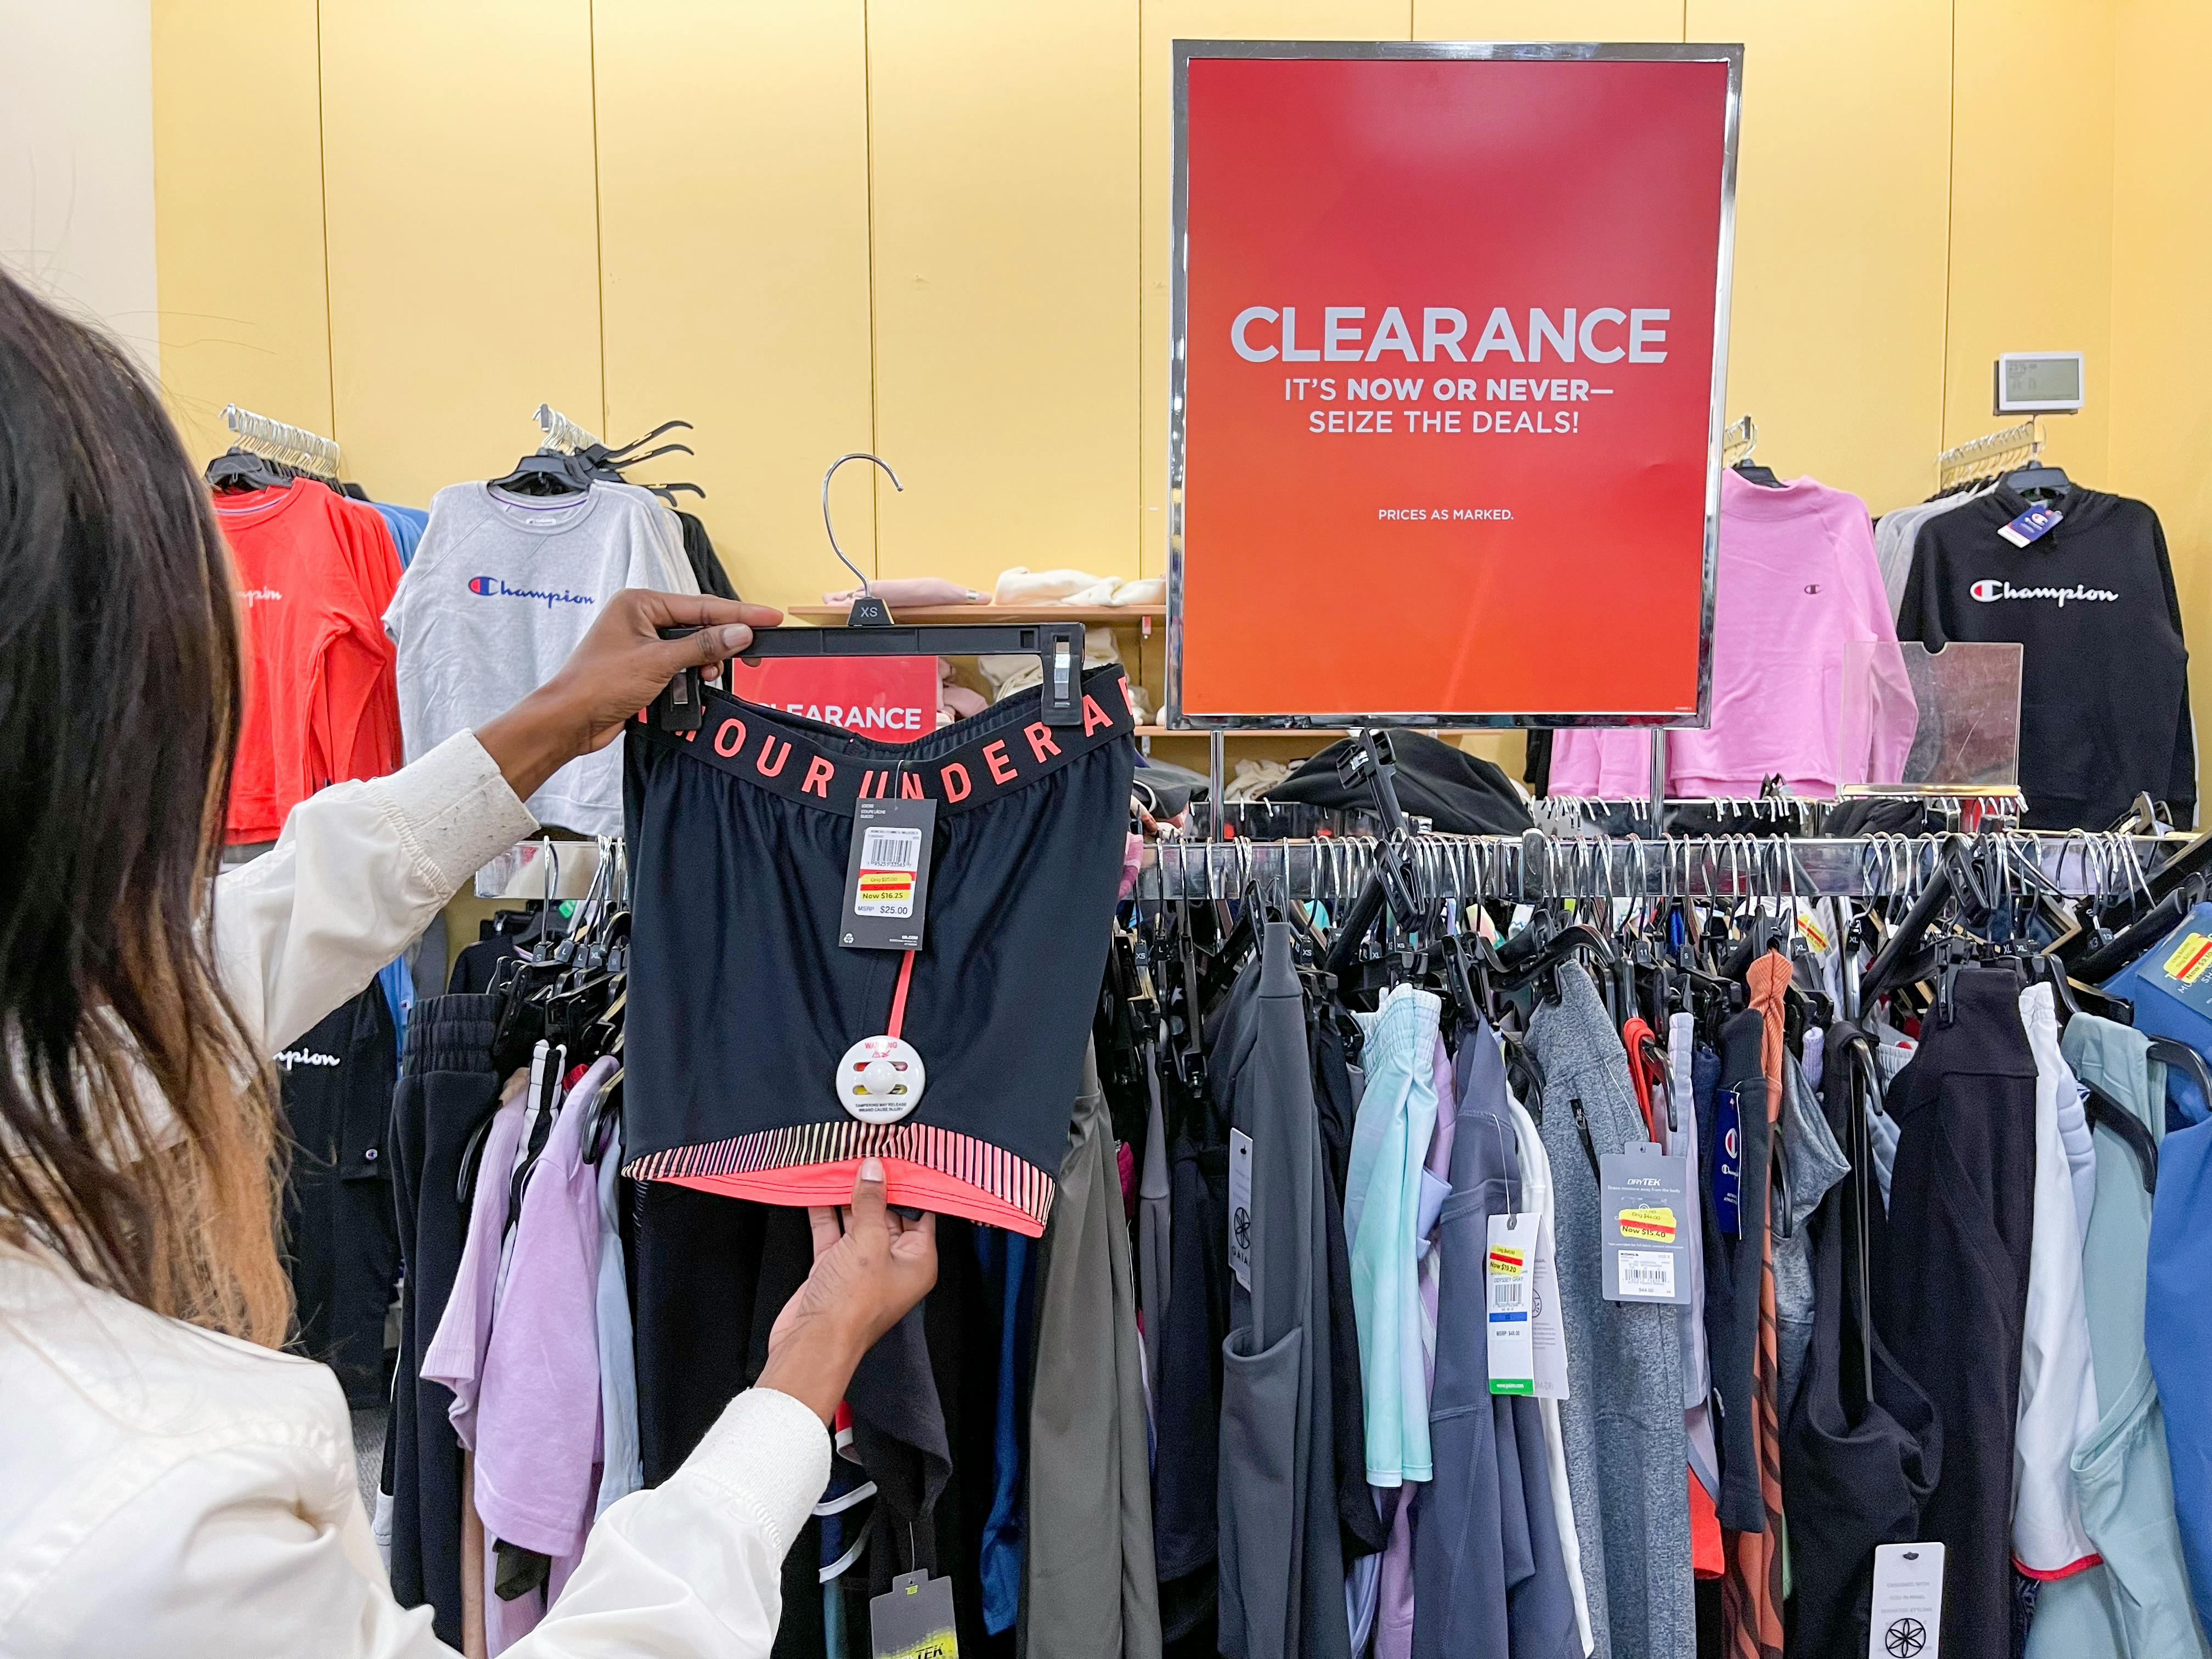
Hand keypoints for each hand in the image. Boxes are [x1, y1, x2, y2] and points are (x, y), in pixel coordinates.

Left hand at [475, 590, 782, 801]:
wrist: (568, 720)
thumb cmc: (597, 684)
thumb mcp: (658, 662)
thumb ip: (703, 646)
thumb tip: (739, 634)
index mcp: (640, 604)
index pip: (701, 605)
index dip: (739, 614)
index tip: (770, 617)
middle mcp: (641, 619)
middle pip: (699, 625)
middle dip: (723, 643)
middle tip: (755, 653)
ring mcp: (642, 645)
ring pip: (692, 649)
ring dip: (705, 664)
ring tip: (711, 677)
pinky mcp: (644, 669)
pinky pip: (680, 667)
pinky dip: (691, 678)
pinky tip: (697, 686)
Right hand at [759, 1159, 938, 1425]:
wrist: (812, 1343)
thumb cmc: (852, 1306)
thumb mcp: (868, 1242)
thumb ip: (871, 1202)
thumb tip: (875, 1170)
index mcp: (918, 1260)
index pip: (922, 1212)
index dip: (910, 1184)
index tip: (900, 1155)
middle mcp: (893, 1262)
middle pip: (888, 1213)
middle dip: (875, 1186)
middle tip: (865, 1153)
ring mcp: (862, 1266)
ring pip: (857, 1220)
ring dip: (847, 1196)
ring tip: (840, 1162)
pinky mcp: (833, 1268)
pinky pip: (832, 1232)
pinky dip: (824, 1211)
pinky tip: (817, 1187)